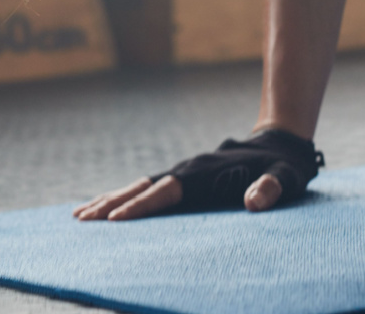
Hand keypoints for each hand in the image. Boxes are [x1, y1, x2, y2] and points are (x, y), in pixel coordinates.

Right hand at [73, 128, 322, 221]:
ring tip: (80, 216)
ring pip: (141, 185)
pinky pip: (149, 188)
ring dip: (112, 200)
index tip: (113, 221)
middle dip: (113, 204)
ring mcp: (185, 172)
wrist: (279, 143)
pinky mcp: (186, 178)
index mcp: (206, 174)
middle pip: (144, 187)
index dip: (142, 206)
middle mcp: (189, 171)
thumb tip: (254, 202)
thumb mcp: (284, 178)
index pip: (168, 191)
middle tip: (80, 220)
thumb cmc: (282, 167)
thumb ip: (272, 189)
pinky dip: (126, 197)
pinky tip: (108, 208)